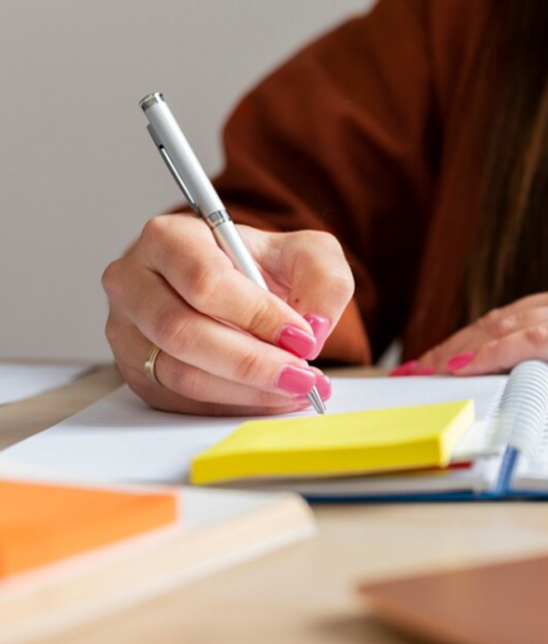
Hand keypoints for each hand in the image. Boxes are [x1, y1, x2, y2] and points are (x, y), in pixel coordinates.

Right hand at [102, 214, 353, 414]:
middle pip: (184, 332)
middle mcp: (134, 281)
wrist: (241, 287)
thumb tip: (314, 327)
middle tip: (302, 375)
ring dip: (246, 390)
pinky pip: (181, 401)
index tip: (302, 337)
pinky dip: (233, 405)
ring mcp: (127, 330)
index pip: (205, 282)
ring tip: (296, 389)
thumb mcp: (306, 253)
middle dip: (252, 362)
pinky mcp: (137, 370)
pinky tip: (272, 399)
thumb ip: (323, 280)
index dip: (257, 315)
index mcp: (170, 238)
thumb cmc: (264, 265)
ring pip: (181, 374)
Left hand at [411, 272, 547, 381]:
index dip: (474, 337)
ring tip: (423, 372)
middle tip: (412, 369)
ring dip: (462, 349)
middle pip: (502, 318)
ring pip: (512, 324)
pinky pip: (543, 339)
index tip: (440, 359)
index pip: (519, 316)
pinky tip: (470, 364)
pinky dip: (500, 350)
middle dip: (453, 344)